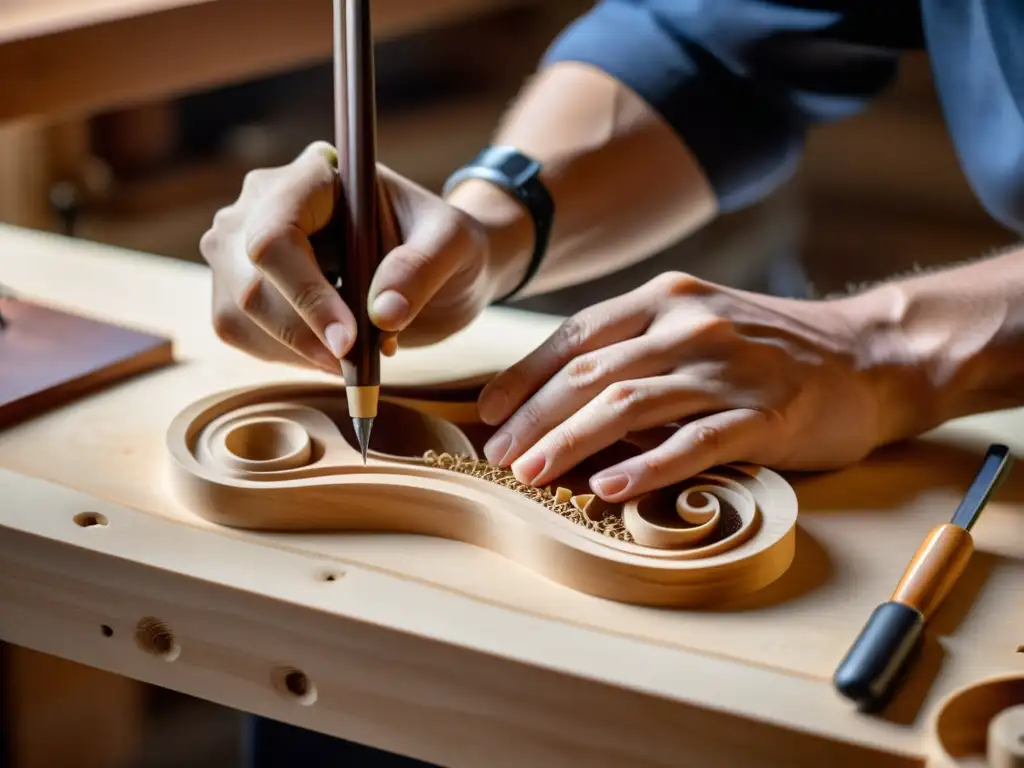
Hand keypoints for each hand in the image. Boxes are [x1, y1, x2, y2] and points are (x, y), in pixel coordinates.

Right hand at [200, 141, 497, 371]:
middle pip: (250, 281)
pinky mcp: (236, 283)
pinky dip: (286, 356)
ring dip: (297, 350)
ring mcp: (240, 243)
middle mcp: (263, 202)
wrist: (436, 265)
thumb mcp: (455, 244)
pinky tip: (330, 351)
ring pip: (239, 314)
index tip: (349, 341)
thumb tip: (383, 313)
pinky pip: (239, 332)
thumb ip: (423, 268)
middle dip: (304, 334)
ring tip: (354, 355)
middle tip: (355, 363)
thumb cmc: (444, 243)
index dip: (306, 294)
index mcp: (313, 176)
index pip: (276, 234)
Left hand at [477, 271, 914, 500]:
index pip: (576, 336)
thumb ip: (637, 348)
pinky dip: (647, 465)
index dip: (525, 376)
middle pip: (592, 371)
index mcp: (665, 299)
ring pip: (630, 403)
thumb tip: (559, 397)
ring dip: (571, 441)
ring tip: (532, 475)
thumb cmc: (766, 348)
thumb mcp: (697, 325)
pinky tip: (610, 487)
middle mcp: (690, 324)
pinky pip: (694, 440)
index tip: (488, 414)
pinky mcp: (764, 413)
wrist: (867, 357)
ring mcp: (727, 368)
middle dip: (534, 417)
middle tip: (498, 456)